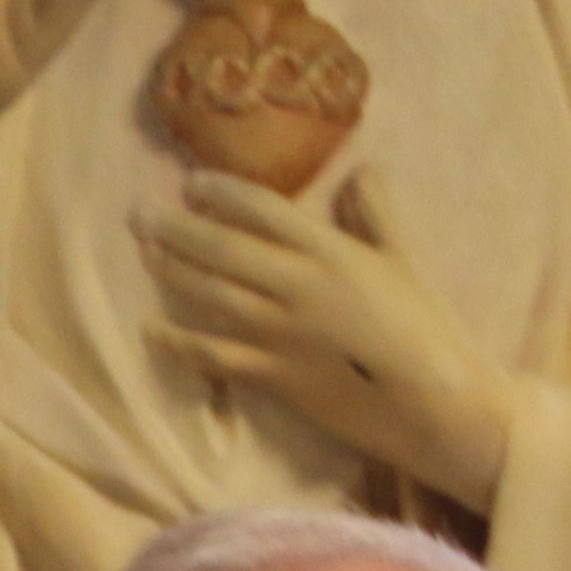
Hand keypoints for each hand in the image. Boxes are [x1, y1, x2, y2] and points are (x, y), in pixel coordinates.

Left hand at [141, 170, 522, 510]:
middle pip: (222, 249)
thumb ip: (377, 212)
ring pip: (211, 295)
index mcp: (329, 251)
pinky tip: (150, 331)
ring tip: (145, 254)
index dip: (220, 193)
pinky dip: (178, 343)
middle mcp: (295, 286)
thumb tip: (360, 168)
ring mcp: (279, 333)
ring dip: (173, 273)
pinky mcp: (272, 376)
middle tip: (139, 214)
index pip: (261, 209)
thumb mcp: (404, 258)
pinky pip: (213, 355)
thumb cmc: (424, 326)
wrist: (431, 401)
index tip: (191, 183)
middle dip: (177, 229)